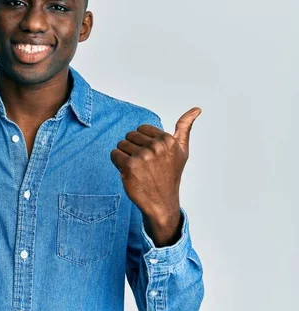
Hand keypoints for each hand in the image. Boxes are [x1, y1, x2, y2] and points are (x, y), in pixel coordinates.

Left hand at [110, 107, 201, 244]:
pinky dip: (117, 162)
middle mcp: (156, 147)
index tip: (152, 156)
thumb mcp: (181, 150)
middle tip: (145, 164)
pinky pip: (114, 154)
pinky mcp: (129, 166)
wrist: (162, 202)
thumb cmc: (170, 174)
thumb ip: (185, 128)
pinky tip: (129, 172)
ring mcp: (143, 156)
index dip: (143, 142)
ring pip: (121, 144)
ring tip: (138, 169)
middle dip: (133, 148)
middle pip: (129, 135)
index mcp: (168, 140)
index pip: (141, 129)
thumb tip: (197, 109)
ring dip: (125, 156)